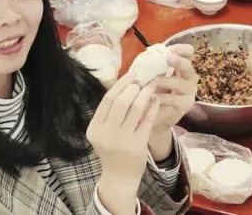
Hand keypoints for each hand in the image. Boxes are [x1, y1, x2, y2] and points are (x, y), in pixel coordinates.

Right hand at [89, 75, 158, 207]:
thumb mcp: (103, 131)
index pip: (107, 100)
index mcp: (95, 128)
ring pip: (136, 109)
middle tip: (143, 81)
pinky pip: (148, 120)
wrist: (119, 176)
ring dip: (146, 94)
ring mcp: (123, 140)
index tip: (132, 74)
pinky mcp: (138, 145)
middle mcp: (106, 133)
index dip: (121, 84)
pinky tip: (156, 100)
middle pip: (121, 102)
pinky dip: (153, 107)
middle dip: (134, 88)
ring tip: (152, 86)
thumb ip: (110, 112)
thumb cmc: (112, 149)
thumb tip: (126, 83)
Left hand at [150, 44, 196, 130]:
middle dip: (177, 62)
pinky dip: (163, 97)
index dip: (180, 49)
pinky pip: (175, 99)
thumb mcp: (148, 74)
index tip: (168, 50)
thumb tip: (150, 52)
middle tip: (167, 59)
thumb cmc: (150, 90)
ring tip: (153, 82)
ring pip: (181, 83)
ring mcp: (190, 91)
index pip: (187, 52)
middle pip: (188, 66)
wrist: (151, 115)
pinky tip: (153, 97)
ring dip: (166, 81)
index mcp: (181, 66)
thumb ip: (150, 63)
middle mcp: (189, 76)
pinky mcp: (186, 104)